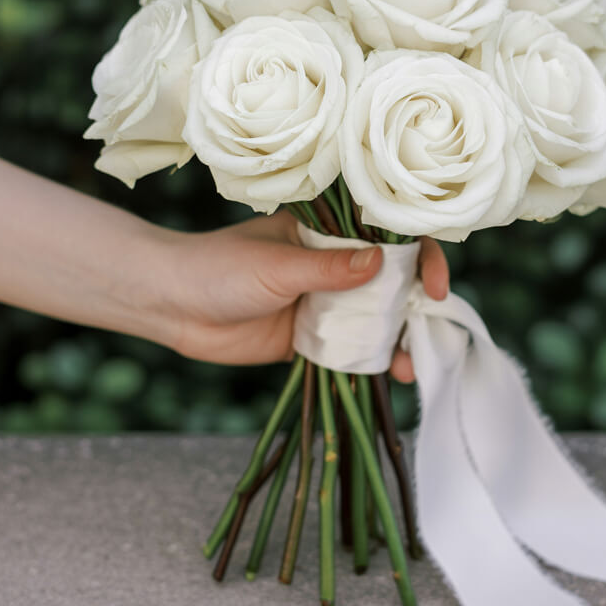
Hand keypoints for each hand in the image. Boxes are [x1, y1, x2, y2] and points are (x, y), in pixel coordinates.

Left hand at [161, 209, 448, 379]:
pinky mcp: (312, 338)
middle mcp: (334, 264)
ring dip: (401, 338)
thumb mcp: (277, 266)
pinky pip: (353, 348)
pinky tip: (391, 374)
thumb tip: (382, 262)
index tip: (433, 284)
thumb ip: (328, 268)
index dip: (421, 256)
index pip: (389, 236)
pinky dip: (375, 361)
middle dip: (419, 305)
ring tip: (414, 363)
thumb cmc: (218, 269)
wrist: (171, 306)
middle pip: (393, 281)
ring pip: (378, 318)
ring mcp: (325, 302)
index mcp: (328, 231)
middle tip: (433, 328)